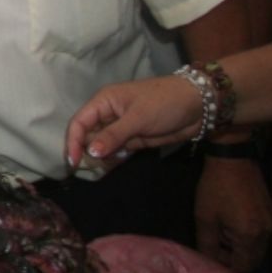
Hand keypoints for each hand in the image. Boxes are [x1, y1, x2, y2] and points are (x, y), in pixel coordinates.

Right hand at [65, 75, 200, 167]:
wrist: (198, 106)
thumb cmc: (164, 103)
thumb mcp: (137, 118)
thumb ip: (113, 136)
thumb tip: (90, 152)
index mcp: (104, 102)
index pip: (79, 122)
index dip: (73, 141)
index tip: (73, 162)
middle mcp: (108, 114)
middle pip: (87, 135)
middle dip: (84, 152)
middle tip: (86, 170)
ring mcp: (121, 128)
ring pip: (101, 146)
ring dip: (98, 158)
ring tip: (99, 170)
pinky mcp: (133, 139)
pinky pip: (116, 151)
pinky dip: (112, 160)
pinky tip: (110, 167)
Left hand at [195, 155, 271, 272]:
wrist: (232, 158)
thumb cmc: (215, 187)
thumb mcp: (205, 217)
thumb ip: (207, 243)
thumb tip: (208, 260)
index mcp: (251, 236)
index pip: (243, 266)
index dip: (226, 266)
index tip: (210, 259)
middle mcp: (266, 232)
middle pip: (253, 258)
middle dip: (234, 257)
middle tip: (214, 247)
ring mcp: (271, 221)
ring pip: (257, 246)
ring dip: (239, 246)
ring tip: (219, 232)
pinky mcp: (270, 211)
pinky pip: (260, 232)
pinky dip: (246, 235)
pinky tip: (230, 222)